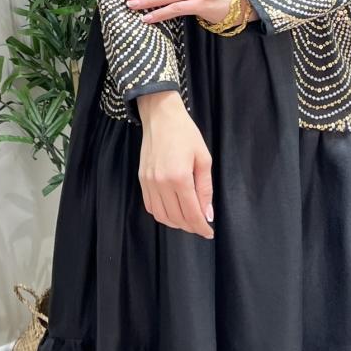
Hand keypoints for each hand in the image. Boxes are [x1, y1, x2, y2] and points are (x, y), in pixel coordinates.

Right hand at [136, 91, 213, 238]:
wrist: (161, 117)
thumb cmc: (186, 134)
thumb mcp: (203, 158)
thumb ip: (205, 188)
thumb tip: (207, 214)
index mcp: (179, 177)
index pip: (191, 213)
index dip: (201, 227)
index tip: (209, 233)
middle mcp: (161, 183)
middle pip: (176, 218)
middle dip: (191, 226)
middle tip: (201, 226)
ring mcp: (148, 182)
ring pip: (161, 216)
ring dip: (176, 223)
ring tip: (188, 219)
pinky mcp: (141, 180)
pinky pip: (150, 206)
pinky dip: (162, 214)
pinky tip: (173, 210)